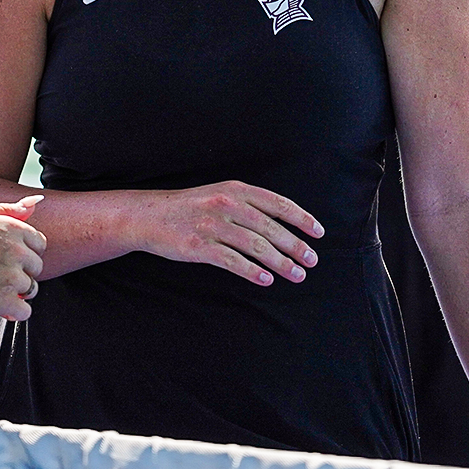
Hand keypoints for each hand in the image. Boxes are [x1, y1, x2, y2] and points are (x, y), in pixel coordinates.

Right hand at [0, 195, 46, 319]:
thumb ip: (7, 210)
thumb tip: (34, 203)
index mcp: (13, 230)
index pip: (39, 244)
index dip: (25, 253)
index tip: (8, 259)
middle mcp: (17, 251)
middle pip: (36, 267)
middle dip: (21, 272)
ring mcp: (12, 276)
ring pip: (32, 289)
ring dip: (16, 292)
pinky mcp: (4, 300)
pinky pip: (24, 311)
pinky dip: (13, 312)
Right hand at [131, 182, 324, 286]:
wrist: (149, 216)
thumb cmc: (191, 208)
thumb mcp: (221, 194)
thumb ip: (249, 205)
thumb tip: (283, 224)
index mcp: (236, 189)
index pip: (278, 203)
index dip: (301, 219)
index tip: (318, 234)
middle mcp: (227, 204)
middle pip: (271, 228)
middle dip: (295, 246)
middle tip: (312, 260)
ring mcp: (212, 225)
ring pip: (256, 246)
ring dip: (280, 263)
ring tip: (297, 274)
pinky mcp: (199, 247)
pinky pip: (232, 261)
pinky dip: (252, 272)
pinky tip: (266, 280)